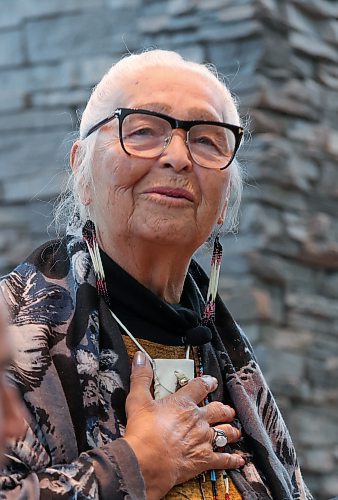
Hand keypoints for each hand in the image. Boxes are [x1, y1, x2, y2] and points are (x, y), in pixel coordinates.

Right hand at [124, 351, 243, 499]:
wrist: (146, 462)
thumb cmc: (142, 432)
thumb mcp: (137, 399)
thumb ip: (141, 377)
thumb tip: (140, 357)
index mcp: (183, 403)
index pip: (200, 387)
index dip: (208, 382)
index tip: (212, 382)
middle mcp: (197, 420)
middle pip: (217, 410)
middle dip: (224, 409)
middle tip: (228, 410)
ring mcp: (203, 440)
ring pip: (224, 432)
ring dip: (231, 431)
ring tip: (235, 430)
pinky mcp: (204, 460)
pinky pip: (223, 459)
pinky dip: (232, 459)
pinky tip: (239, 459)